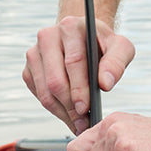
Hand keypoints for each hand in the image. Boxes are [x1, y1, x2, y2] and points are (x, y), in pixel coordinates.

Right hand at [23, 17, 135, 133]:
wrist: (85, 40)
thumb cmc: (102, 44)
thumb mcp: (120, 47)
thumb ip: (117, 63)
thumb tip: (105, 84)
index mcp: (71, 27)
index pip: (73, 61)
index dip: (80, 88)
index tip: (87, 108)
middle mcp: (48, 36)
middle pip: (55, 79)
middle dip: (70, 105)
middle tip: (84, 121)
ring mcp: (35, 53)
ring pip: (44, 91)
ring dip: (62, 111)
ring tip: (79, 123)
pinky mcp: (29, 69)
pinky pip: (39, 95)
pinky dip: (54, 109)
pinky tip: (69, 114)